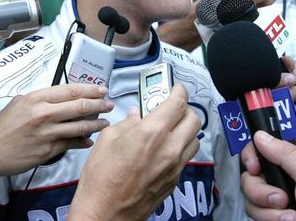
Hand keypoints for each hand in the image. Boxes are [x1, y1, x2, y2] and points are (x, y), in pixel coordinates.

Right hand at [0, 83, 113, 176]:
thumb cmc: (2, 126)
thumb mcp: (20, 102)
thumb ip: (41, 99)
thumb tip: (63, 97)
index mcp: (36, 98)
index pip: (70, 90)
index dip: (90, 89)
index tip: (102, 89)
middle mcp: (43, 114)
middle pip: (79, 107)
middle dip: (99, 105)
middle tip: (109, 104)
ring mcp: (47, 133)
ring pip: (79, 127)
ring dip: (96, 124)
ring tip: (105, 123)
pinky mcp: (48, 151)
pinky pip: (71, 144)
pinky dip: (83, 142)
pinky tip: (89, 140)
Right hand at [69, 84, 199, 219]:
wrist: (105, 214)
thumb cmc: (101, 180)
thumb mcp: (107, 140)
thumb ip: (126, 123)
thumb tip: (135, 116)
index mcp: (151, 133)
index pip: (178, 103)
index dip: (179, 91)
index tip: (175, 88)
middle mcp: (169, 149)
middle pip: (193, 119)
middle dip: (184, 108)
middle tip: (170, 107)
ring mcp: (174, 167)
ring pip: (194, 139)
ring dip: (185, 129)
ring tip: (169, 128)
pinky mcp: (174, 181)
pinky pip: (185, 158)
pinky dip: (180, 148)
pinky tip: (163, 149)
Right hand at [241, 131, 295, 220]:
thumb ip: (287, 155)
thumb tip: (261, 136)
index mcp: (293, 164)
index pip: (262, 151)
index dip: (252, 157)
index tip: (254, 168)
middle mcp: (282, 181)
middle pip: (251, 177)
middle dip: (262, 191)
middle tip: (283, 199)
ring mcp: (276, 202)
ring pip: (251, 199)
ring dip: (270, 211)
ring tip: (292, 217)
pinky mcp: (273, 218)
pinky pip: (256, 216)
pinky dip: (272, 220)